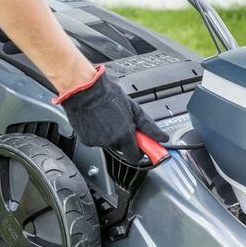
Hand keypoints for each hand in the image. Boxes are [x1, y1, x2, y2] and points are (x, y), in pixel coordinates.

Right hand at [54, 66, 168, 162]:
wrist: (83, 89)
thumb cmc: (106, 94)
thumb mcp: (133, 108)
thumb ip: (148, 127)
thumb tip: (162, 137)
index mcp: (124, 134)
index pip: (135, 157)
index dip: (140, 151)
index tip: (143, 146)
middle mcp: (110, 141)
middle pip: (122, 148)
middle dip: (124, 138)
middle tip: (122, 122)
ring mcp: (97, 142)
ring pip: (109, 144)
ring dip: (110, 134)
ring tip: (107, 117)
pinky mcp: (86, 141)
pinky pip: (97, 141)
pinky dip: (98, 134)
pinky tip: (97, 120)